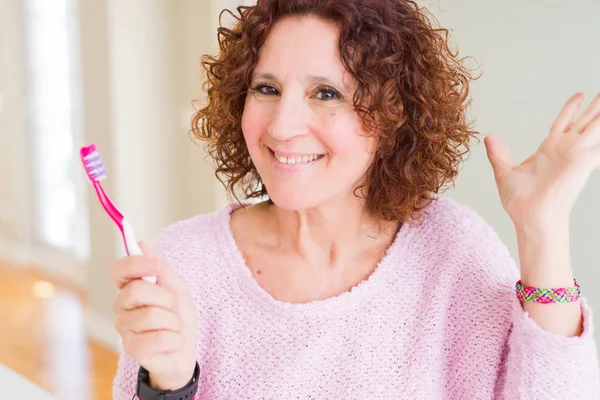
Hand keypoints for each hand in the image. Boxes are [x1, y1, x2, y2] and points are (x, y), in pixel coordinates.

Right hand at [109, 242, 197, 390]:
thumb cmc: (178, 317)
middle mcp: (121, 307)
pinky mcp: (132, 349)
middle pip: (136, 290)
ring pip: (151, 315)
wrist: (184, 350)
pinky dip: (174, 339)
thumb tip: (140, 244)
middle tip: (172, 307)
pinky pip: (157, 337)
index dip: (136, 264)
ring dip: (173, 321)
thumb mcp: (176, 287)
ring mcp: (124, 329)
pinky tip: (172, 342)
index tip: (157, 267)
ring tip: (173, 327)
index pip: (118, 269)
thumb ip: (159, 267)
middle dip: (164, 297)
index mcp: (130, 288)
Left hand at [484, 92, 599, 227]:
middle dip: (594, 107)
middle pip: (584, 121)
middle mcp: (565, 149)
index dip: (571, 108)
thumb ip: (498, 154)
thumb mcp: (504, 171)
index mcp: (549, 149)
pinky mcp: (583, 159)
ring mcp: (576, 153)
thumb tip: (489, 138)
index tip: (578, 94)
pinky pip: (599, 141)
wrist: (529, 215)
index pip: (564, 122)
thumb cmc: (520, 201)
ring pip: (595, 126)